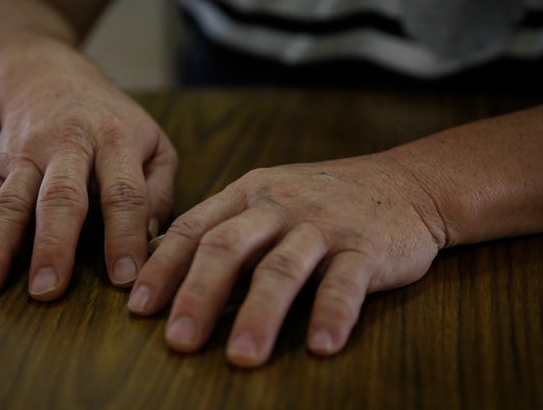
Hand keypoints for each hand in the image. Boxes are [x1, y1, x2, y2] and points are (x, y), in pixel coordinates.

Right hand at [0, 77, 176, 299]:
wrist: (49, 77)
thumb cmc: (112, 121)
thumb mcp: (154, 142)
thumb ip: (160, 190)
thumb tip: (151, 241)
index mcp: (115, 140)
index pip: (123, 193)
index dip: (124, 236)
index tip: (124, 279)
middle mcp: (68, 145)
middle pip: (59, 197)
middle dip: (53, 245)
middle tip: (47, 290)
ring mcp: (26, 154)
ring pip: (9, 200)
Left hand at [128, 154, 445, 366]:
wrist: (403, 184)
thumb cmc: (322, 199)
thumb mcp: (269, 197)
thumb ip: (225, 225)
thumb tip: (164, 263)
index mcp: (250, 193)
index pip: (195, 227)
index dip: (164, 268)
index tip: (139, 308)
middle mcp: (280, 205)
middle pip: (229, 247)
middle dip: (199, 294)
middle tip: (178, 340)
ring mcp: (324, 225)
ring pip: (284, 268)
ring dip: (260, 314)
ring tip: (242, 358)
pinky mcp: (366, 246)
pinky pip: (346, 283)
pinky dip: (332, 314)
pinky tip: (320, 347)